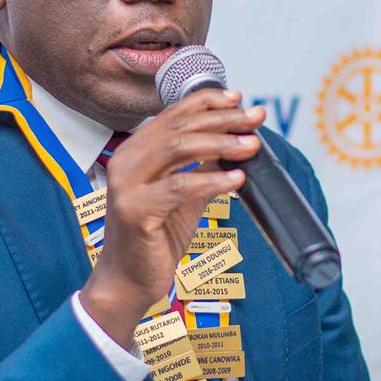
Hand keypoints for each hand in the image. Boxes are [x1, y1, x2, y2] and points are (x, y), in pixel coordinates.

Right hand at [78, 89, 264, 348]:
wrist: (129, 280)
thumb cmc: (154, 238)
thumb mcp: (185, 195)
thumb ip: (204, 167)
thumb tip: (236, 142)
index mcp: (135, 151)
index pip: (174, 114)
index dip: (209, 102)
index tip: (240, 100)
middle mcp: (125, 160)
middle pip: (180, 127)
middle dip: (223, 120)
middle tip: (255, 119)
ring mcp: (126, 184)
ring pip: (178, 149)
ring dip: (221, 144)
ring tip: (251, 145)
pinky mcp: (135, 210)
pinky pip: (179, 186)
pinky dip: (212, 180)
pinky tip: (237, 180)